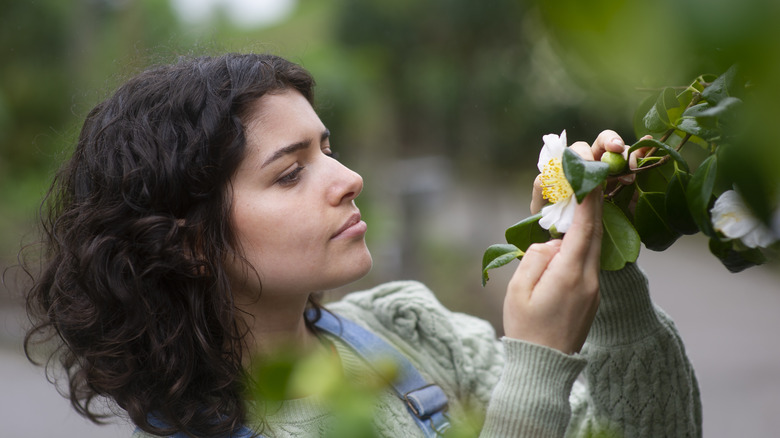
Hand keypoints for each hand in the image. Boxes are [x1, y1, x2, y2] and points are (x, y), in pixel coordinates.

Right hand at [503, 189, 602, 353]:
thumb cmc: (526, 329)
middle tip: (585, 176)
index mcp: (569, 275)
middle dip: (591, 203)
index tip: (589, 174)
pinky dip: (582, 243)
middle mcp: (588, 279)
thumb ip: (535, 258)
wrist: (544, 367)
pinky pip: (588, 261)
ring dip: (587, 222)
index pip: (584, 228)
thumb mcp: (519, 290)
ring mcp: (593, 289)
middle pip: (594, 233)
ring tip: (577, 201)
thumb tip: (551, 243)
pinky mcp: (591, 297)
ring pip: (592, 247)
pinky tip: (571, 236)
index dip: (588, 199)